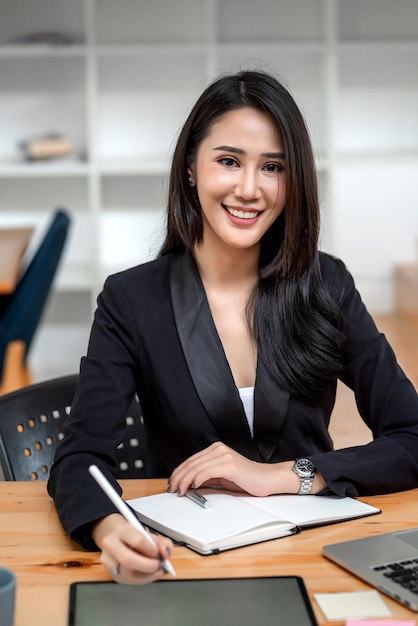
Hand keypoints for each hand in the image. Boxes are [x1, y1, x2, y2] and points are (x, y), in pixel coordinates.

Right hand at [92, 513, 173, 583]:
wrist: (116, 539)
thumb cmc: (135, 537)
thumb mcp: (150, 535)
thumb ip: (163, 543)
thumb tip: (165, 554)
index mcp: (121, 530)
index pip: (137, 541)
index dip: (151, 549)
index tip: (158, 552)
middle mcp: (110, 544)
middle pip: (128, 560)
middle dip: (148, 566)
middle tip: (159, 566)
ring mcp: (107, 560)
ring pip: (128, 574)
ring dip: (147, 575)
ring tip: (156, 570)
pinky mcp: (110, 573)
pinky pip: (128, 580)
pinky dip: (142, 579)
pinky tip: (148, 575)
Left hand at [168, 442, 290, 496]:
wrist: (267, 479)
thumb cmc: (246, 479)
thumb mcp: (222, 476)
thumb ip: (207, 476)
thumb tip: (189, 484)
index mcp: (216, 449)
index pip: (191, 460)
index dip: (179, 472)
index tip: (172, 483)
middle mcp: (219, 449)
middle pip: (191, 462)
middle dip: (179, 477)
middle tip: (172, 489)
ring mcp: (224, 455)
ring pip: (197, 467)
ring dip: (185, 480)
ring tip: (180, 490)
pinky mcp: (229, 464)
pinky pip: (208, 471)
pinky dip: (198, 479)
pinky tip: (194, 486)